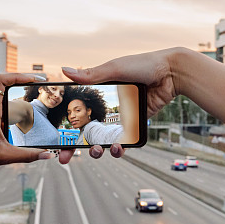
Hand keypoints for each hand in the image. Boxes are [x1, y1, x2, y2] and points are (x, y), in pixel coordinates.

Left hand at [0, 72, 49, 171]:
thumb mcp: (4, 156)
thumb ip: (28, 155)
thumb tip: (48, 155)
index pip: (1, 80)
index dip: (18, 75)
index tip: (32, 79)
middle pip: (5, 90)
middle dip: (21, 95)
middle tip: (35, 99)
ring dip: (12, 107)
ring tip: (24, 118)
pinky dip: (4, 112)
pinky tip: (11, 125)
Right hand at [56, 48, 183, 162]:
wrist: (170, 73)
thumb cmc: (143, 65)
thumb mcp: (114, 69)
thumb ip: (91, 75)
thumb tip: (65, 70)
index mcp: (98, 92)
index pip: (75, 112)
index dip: (63, 127)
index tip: (53, 140)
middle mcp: (106, 107)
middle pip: (85, 131)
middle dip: (73, 147)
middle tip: (64, 158)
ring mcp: (120, 117)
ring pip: (103, 140)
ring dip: (96, 150)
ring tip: (96, 151)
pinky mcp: (135, 125)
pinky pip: (123, 141)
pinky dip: (118, 148)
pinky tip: (118, 148)